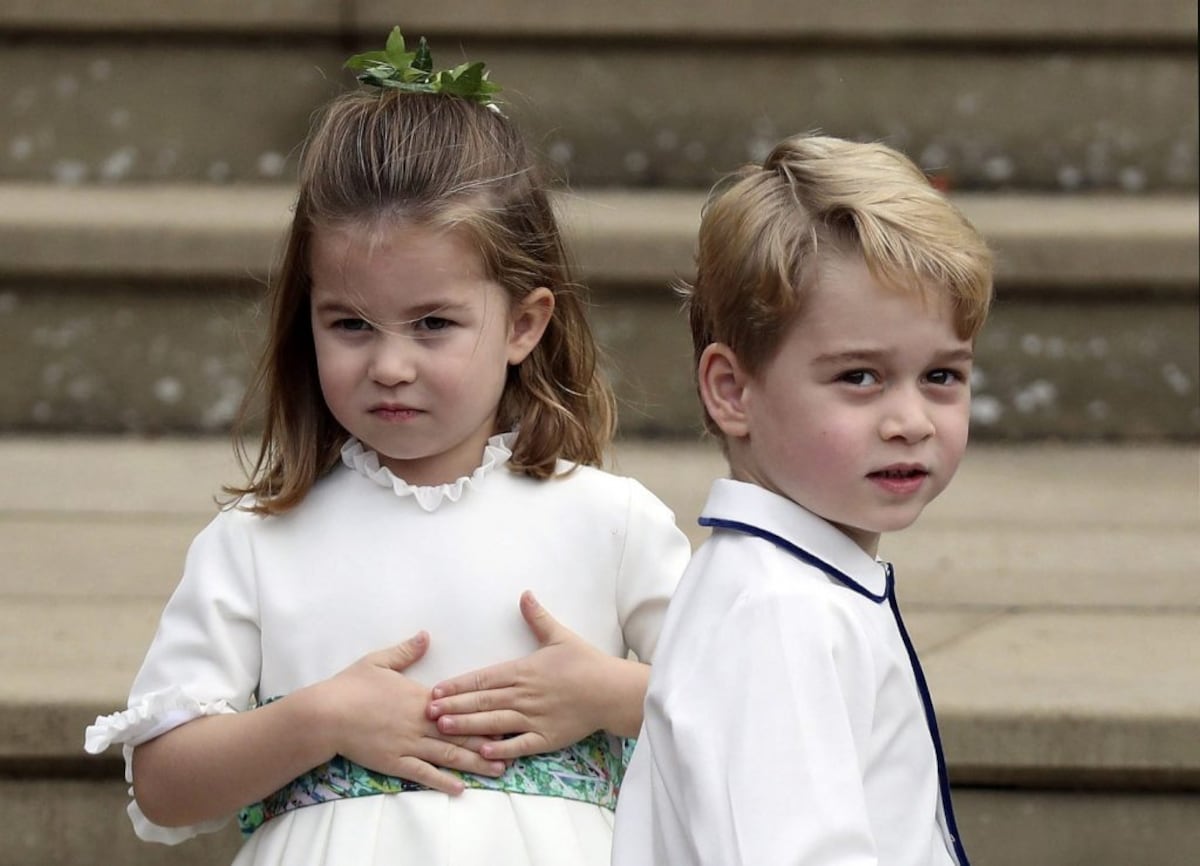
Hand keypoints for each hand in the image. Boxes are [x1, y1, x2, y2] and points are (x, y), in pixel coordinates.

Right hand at [318, 632, 506, 794]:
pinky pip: (423, 774)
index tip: (507, 714)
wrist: (325, 714)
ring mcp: (408, 744)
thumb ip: (406, 650)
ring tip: (499, 770)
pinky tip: (460, 789)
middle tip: (516, 747)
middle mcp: (420, 723)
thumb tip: (426, 635)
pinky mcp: (394, 763)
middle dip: (489, 741)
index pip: (460, 706)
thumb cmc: (351, 685)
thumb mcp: (379, 661)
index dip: (484, 712)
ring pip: (448, 756)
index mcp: (420, 698)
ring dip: (475, 763)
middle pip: (461, 733)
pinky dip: (442, 781)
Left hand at [427, 592, 646, 759]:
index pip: (483, 678)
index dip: (457, 684)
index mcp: (523, 670)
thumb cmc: (585, 662)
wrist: (611, 690)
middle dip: (453, 706)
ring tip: (443, 728)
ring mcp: (534, 718)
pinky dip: (501, 749)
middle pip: (482, 701)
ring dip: (467, 725)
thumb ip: (538, 618)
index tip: (436, 689)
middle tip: (426, 711)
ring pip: (494, 722)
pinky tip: (482, 751)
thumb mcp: (560, 636)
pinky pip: (519, 745)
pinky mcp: (546, 737)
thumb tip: (525, 594)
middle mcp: (524, 695)